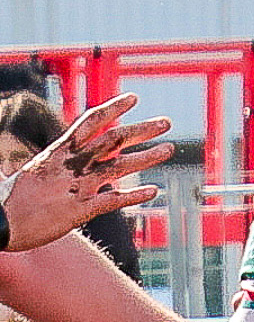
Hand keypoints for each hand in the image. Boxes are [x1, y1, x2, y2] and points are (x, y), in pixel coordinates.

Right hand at [4, 94, 173, 251]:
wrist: (0, 222)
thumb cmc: (13, 200)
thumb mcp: (35, 172)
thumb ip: (56, 163)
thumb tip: (60, 154)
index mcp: (58, 153)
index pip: (90, 122)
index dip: (114, 108)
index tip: (134, 98)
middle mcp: (70, 165)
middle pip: (112, 140)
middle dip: (141, 130)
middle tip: (166, 122)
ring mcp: (77, 186)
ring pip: (119, 166)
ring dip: (146, 157)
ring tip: (169, 149)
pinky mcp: (81, 210)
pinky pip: (114, 200)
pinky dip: (134, 195)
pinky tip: (153, 191)